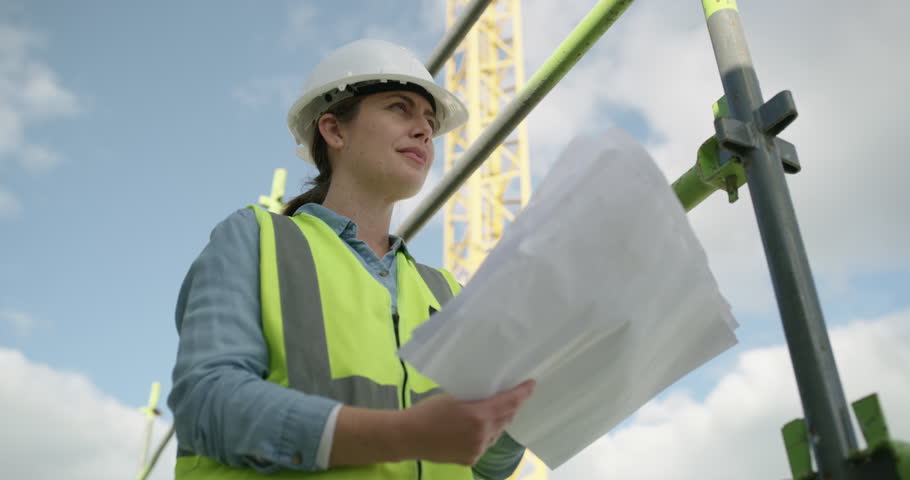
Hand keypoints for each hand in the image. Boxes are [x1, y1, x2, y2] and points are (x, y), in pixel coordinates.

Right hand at [399, 379, 535, 464]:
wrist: (408, 436)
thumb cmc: (428, 411)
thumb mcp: (454, 397)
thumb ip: (475, 399)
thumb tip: (491, 396)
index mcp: (479, 416)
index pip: (509, 403)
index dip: (523, 393)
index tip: (531, 384)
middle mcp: (483, 435)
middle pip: (506, 418)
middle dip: (512, 407)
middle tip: (514, 396)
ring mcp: (478, 450)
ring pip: (496, 433)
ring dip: (498, 422)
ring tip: (493, 412)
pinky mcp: (471, 460)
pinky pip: (485, 444)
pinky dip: (485, 435)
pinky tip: (476, 429)